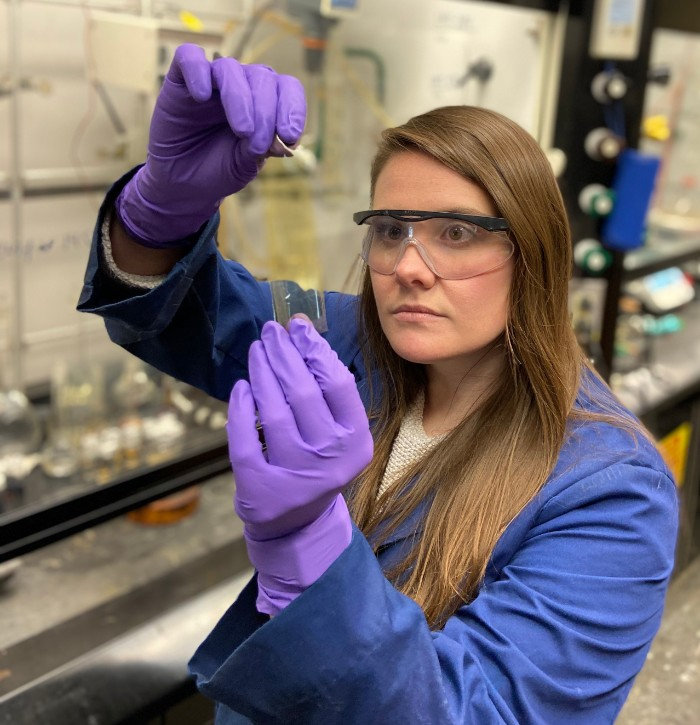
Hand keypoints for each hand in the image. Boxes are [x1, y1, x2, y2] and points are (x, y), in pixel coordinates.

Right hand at [115, 44, 305, 246]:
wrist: (182, 184)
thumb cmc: (218, 171)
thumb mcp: (245, 165)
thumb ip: (261, 148)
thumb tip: (279, 136)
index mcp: (264, 103)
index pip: (287, 88)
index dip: (293, 108)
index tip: (290, 137)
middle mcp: (241, 86)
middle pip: (262, 77)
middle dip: (266, 112)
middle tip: (258, 144)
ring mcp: (211, 81)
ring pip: (229, 68)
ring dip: (239, 99)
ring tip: (242, 131)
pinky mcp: (179, 80)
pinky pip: (188, 57)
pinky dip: (197, 71)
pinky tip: (201, 97)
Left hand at [227, 318, 372, 541]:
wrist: (298, 522)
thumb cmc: (318, 463)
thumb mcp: (338, 433)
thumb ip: (329, 392)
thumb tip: (304, 335)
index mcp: (355, 441)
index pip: (337, 384)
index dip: (315, 350)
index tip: (298, 328)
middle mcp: (330, 458)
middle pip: (303, 392)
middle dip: (284, 354)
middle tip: (270, 331)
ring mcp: (295, 475)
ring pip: (273, 411)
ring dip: (262, 373)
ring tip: (257, 350)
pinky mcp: (260, 486)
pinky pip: (244, 438)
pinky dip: (240, 407)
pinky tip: (242, 386)